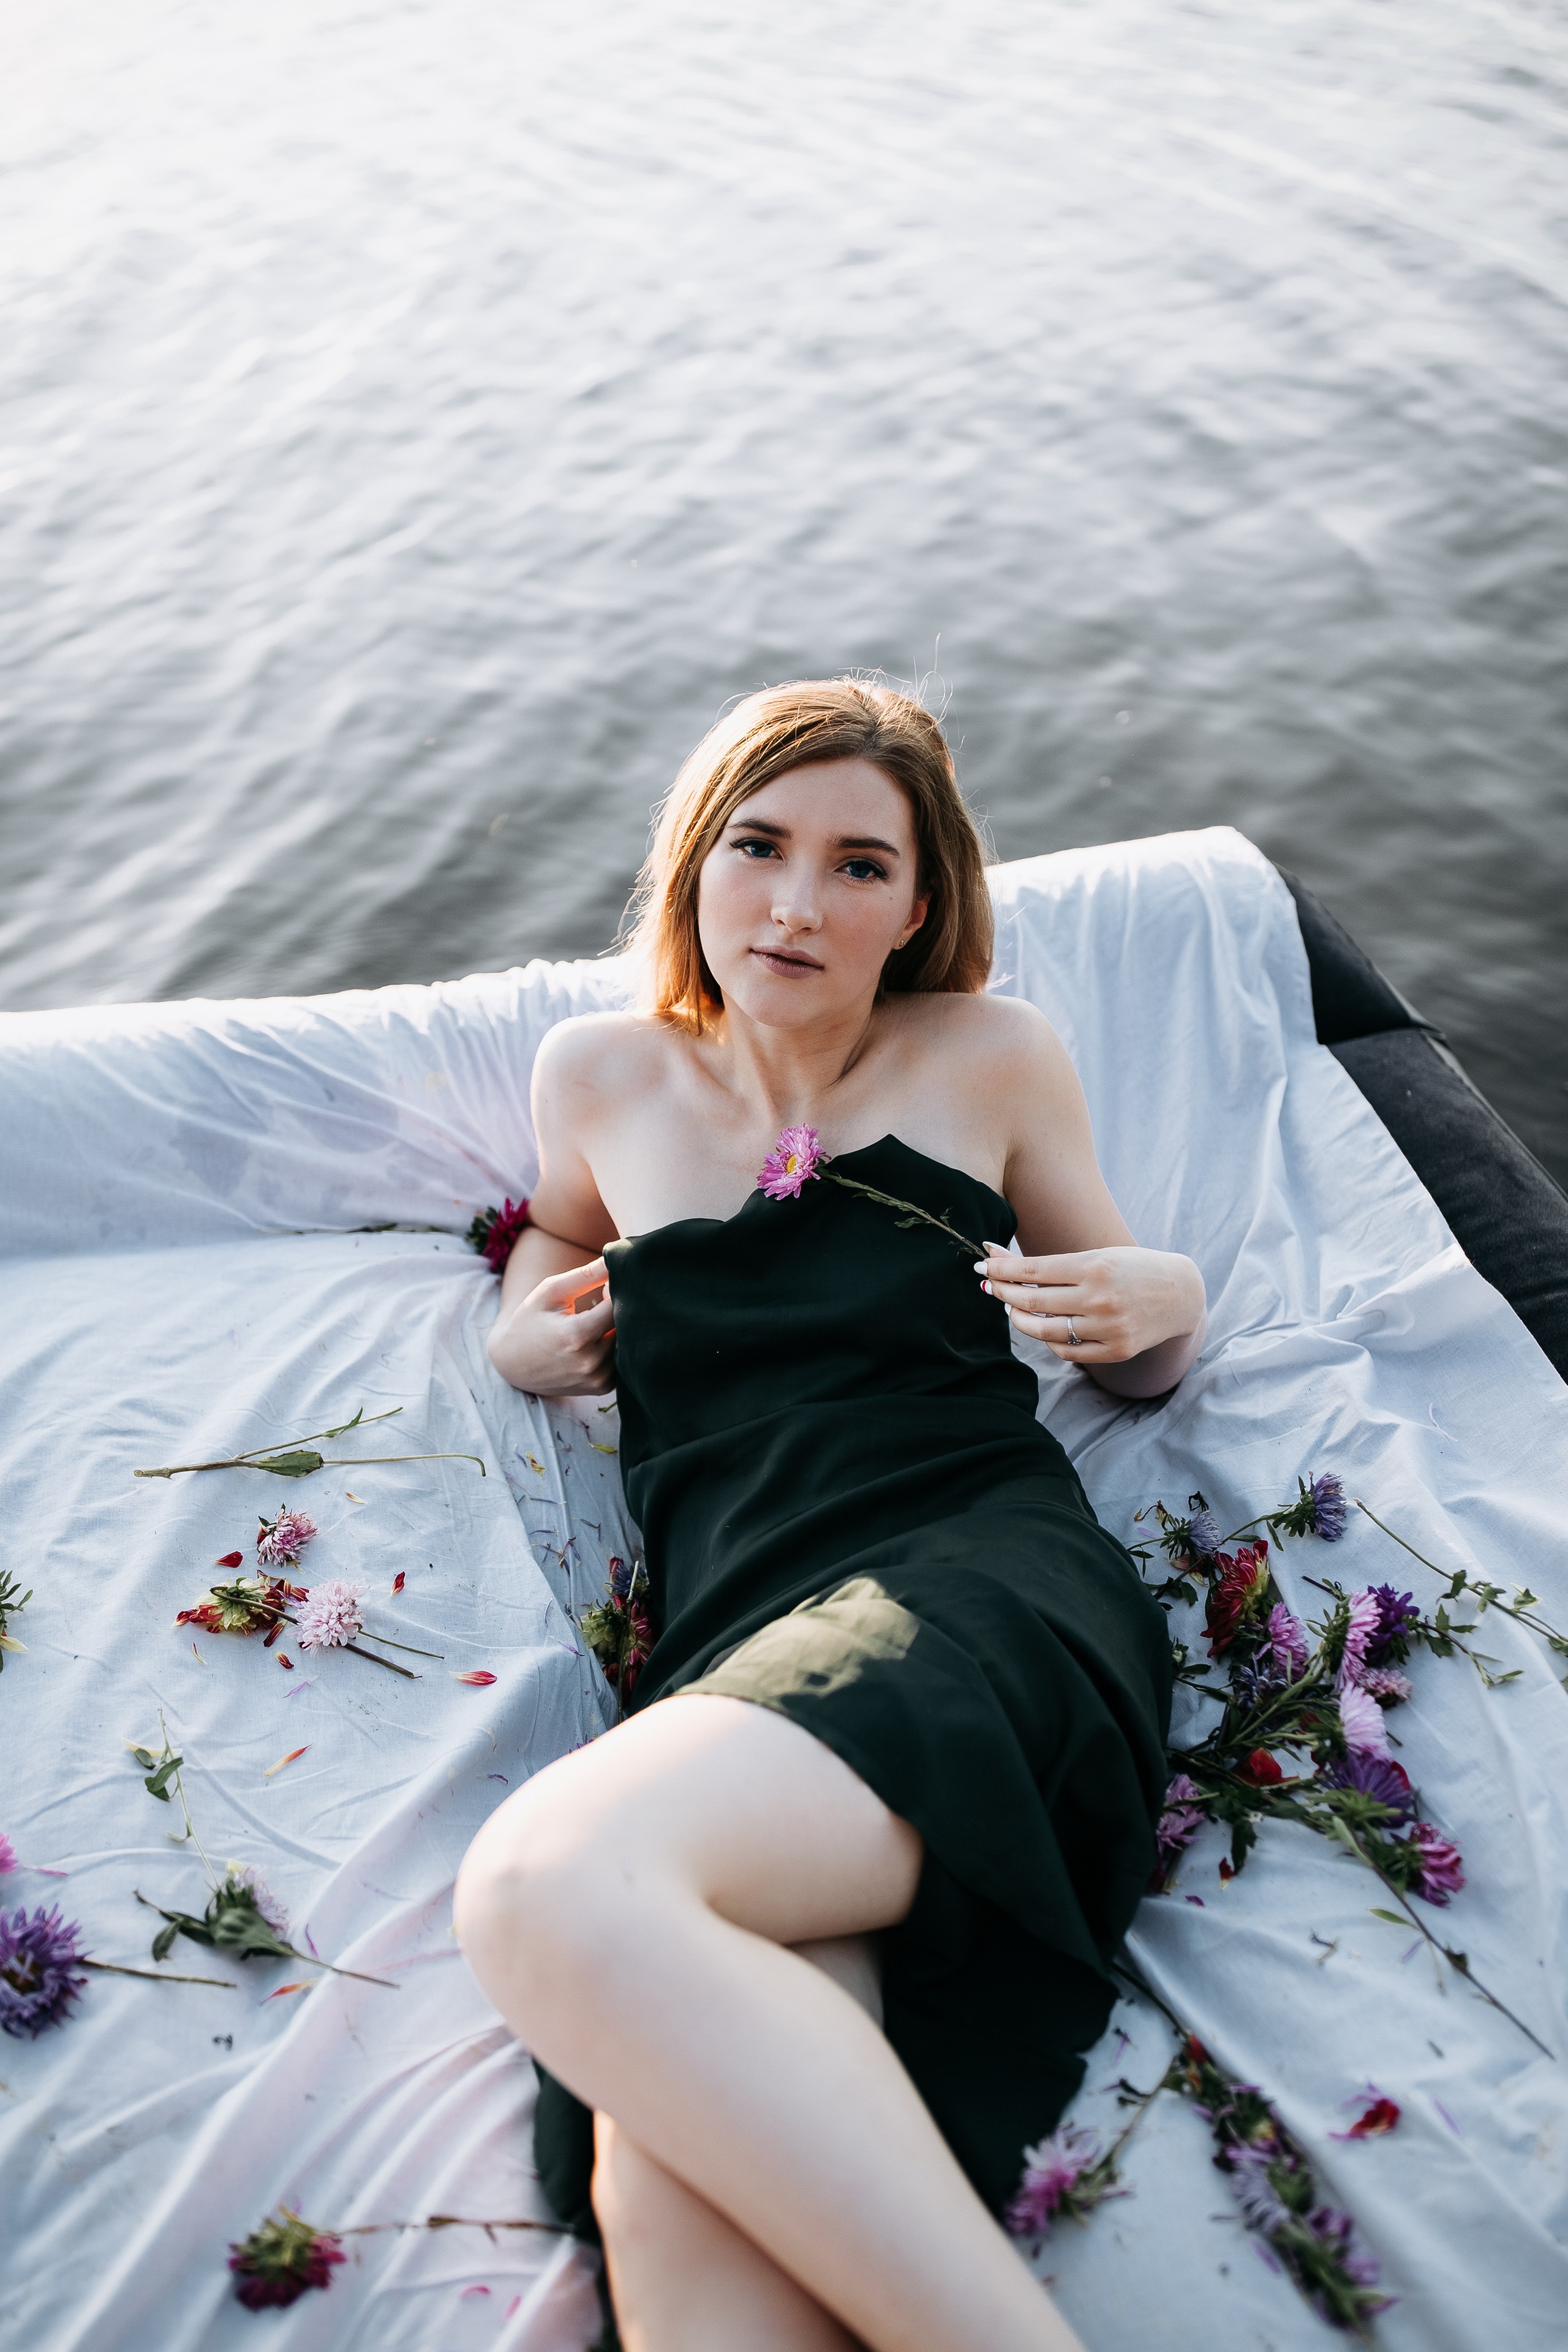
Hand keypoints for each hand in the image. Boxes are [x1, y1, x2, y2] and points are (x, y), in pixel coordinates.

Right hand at [488, 1259, 616, 1395]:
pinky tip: (598, 1339)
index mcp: (577, 1336)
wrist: (512, 1364)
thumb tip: (616, 1258)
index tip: (605, 1287)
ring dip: (620, 1329)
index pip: (618, 1306)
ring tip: (598, 1320)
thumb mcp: (551, 1292)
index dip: (617, 1291)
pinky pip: (622, 1362)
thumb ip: (586, 1275)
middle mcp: (591, 1362)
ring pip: (627, 1345)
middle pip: (627, 1327)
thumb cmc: (530, 1320)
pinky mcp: (602, 1388)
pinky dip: (616, 1348)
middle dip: (622, 1310)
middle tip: (605, 1302)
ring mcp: (598, 1378)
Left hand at [978, 1242, 1204, 1365]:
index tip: (981, 1263)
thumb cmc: (1131, 1268)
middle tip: (987, 1285)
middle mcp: (1101, 1298)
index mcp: (1095, 1266)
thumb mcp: (1097, 1254)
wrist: (1180, 1294)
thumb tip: (998, 1258)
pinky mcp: (1115, 1351)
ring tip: (1010, 1307)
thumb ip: (1052, 1263)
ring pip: (1044, 1331)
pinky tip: (1042, 1327)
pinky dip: (1048, 1340)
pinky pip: (1067, 1351)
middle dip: (1002, 1292)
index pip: (1033, 1269)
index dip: (1001, 1268)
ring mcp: (1108, 1328)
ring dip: (1018, 1318)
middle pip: (1032, 1300)